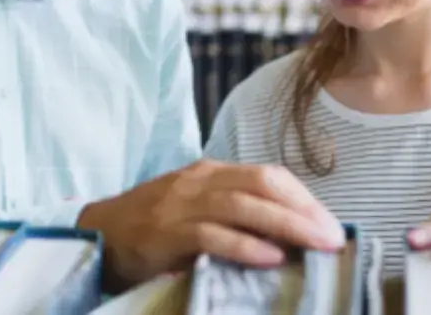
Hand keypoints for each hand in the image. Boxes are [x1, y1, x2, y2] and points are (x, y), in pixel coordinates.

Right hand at [76, 159, 346, 290]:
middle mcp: (198, 181)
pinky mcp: (165, 232)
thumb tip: (289, 237)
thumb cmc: (151, 228)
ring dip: (286, 225)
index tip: (330, 225)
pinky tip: (271, 258)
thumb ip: (232, 215)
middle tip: (334, 238)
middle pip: (261, 184)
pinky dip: (244, 245)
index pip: (267, 175)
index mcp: (209, 173)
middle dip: (303, 210)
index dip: (303, 198)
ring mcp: (180, 205)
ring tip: (317, 247)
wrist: (96, 235)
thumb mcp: (194, 210)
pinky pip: (210, 235)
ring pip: (242, 206)